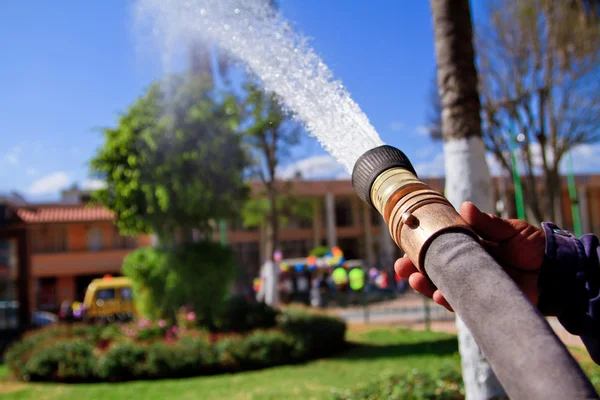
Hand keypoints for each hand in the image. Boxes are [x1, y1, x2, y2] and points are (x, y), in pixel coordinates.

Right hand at [394, 201, 545, 310]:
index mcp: (469, 247)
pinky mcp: (483, 302)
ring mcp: (473, 285)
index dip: (419, 248)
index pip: (438, 248)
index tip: (404, 247)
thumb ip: (488, 223)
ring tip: (414, 280)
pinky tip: (438, 295)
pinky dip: (448, 300)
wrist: (559, 272)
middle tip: (400, 268)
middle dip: (414, 269)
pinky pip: (461, 303)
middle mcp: (466, 267)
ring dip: (426, 285)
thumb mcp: (511, 231)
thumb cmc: (534, 247)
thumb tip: (464, 207)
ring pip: (442, 287)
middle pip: (433, 269)